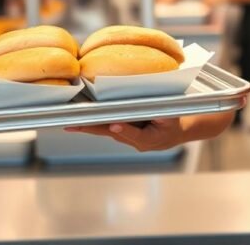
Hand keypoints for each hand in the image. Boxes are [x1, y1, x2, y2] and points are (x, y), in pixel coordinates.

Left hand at [65, 118, 185, 151]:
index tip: (114, 124)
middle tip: (74, 126)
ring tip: (71, 124)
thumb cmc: (174, 123)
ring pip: (106, 131)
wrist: (177, 133)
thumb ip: (159, 114)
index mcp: (148, 139)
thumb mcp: (171, 117)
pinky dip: (95, 124)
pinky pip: (107, 129)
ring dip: (89, 127)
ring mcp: (128, 139)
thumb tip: (146, 107)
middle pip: (111, 133)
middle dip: (91, 129)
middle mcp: (134, 141)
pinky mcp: (124, 135)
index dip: (124, 128)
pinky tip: (81, 122)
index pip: (133, 133)